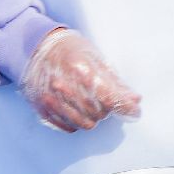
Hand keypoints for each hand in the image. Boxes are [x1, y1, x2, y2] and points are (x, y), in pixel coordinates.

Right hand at [20, 28, 141, 131]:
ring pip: (85, 123)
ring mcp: (51, 99)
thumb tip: (135, 100)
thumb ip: (117, 82)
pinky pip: (68, 126)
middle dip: (108, 108)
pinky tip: (78, 109)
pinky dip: (77, 121)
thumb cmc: (72, 50)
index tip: (135, 112)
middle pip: (99, 112)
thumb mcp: (98, 59)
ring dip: (94, 117)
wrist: (38, 47)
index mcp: (82, 70)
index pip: (110, 98)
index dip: (126, 107)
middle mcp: (64, 86)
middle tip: (106, 98)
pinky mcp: (42, 108)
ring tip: (93, 103)